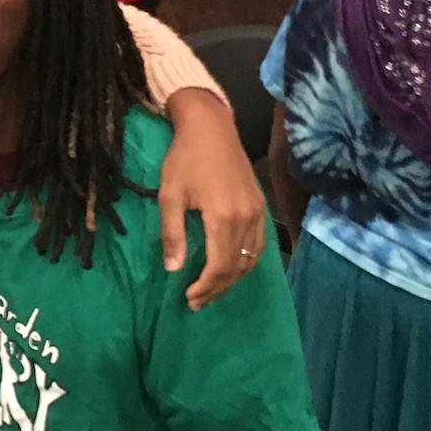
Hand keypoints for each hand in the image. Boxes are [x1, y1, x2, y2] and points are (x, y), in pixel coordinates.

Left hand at [159, 89, 265, 309]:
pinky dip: (246, 263)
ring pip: (252, 259)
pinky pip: (259, 244)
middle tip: (196, 302)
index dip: (206, 287)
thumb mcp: (169, 196)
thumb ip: (173, 234)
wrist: (211, 128)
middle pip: (237, 267)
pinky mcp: (261, 206)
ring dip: (233, 279)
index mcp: (223, 216)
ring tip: (211, 291)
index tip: (189, 298)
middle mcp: (247, 218)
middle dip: (217, 288)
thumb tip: (174, 269)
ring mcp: (258, 212)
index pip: (220, 265)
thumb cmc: (184, 159)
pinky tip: (231, 269)